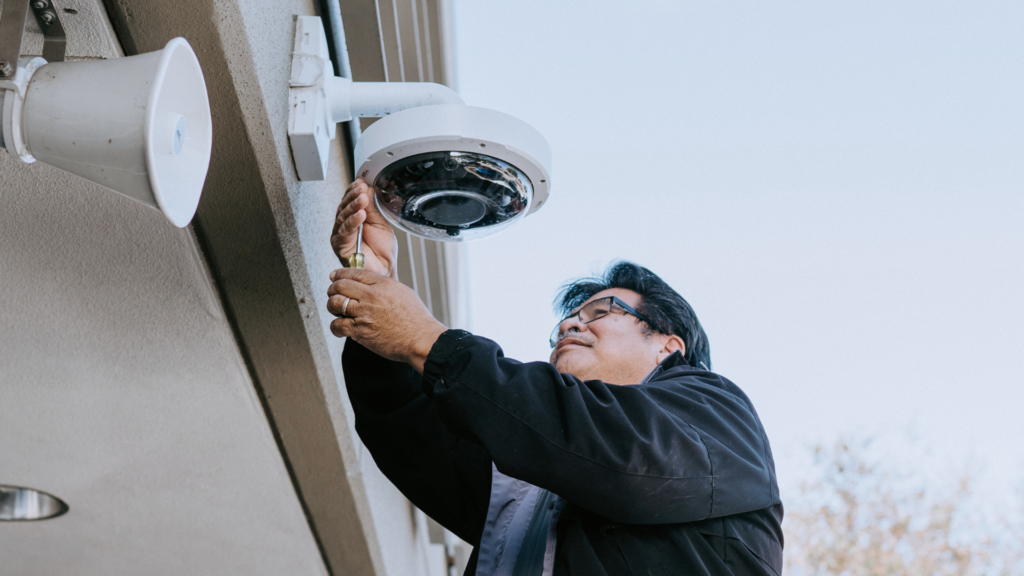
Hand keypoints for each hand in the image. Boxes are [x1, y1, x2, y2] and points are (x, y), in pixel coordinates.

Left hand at [327, 267, 447, 371]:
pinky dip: (335, 326)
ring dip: (332, 306)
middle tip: (332, 292)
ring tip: (335, 309)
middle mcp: (371, 296)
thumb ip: (385, 287)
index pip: (354, 273)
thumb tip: (372, 286)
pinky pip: (337, 325)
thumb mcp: (403, 293)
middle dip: (333, 288)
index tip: (335, 276)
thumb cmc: (416, 319)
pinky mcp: (360, 331)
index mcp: (382, 285)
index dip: (340, 274)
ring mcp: (364, 314)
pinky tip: (340, 327)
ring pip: (335, 303)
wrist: (420, 339)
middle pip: (340, 286)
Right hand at [331, 178, 398, 278]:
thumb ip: (373, 208)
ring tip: (363, 199)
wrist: (385, 269)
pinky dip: (353, 221)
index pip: (350, 200)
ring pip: (343, 216)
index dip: (354, 190)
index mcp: (355, 217)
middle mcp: (345, 224)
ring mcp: (341, 234)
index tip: (362, 182)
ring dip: (353, 206)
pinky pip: (344, 231)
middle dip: (353, 196)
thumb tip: (368, 189)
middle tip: (362, 189)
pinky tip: (360, 215)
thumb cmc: (382, 250)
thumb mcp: (381, 223)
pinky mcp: (339, 245)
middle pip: (345, 206)